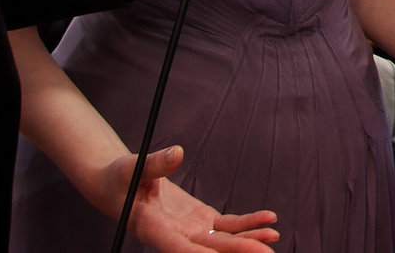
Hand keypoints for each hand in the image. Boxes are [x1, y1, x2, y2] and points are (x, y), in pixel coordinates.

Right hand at [98, 145, 278, 251]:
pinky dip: (247, 224)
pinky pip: (227, 225)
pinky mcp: (200, 220)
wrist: (121, 184)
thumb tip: (177, 152)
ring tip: (273, 238)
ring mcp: (190, 230)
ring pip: (223, 240)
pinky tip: (269, 221)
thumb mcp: (133, 167)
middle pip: (209, 248)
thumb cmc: (121, 177)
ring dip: (248, 241)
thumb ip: (155, 164)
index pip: (178, 248)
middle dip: (237, 251)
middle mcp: (175, 236)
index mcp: (153, 228)